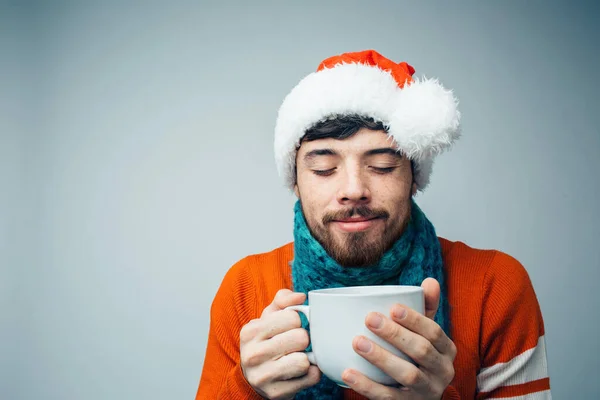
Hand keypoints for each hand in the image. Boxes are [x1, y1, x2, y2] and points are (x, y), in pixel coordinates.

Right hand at [240, 289, 320, 398]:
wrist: (253, 377)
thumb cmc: (265, 341)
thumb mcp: (268, 318)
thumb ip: (283, 301)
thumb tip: (300, 297)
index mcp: (251, 331)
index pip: (292, 317)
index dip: (297, 321)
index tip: (292, 327)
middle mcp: (253, 354)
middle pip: (300, 338)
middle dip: (303, 339)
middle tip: (296, 343)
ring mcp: (263, 376)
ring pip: (304, 361)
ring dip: (306, 358)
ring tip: (297, 356)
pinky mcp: (276, 393)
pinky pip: (310, 378)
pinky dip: (311, 373)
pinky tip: (300, 371)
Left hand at [342, 278, 456, 398]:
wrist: (418, 396)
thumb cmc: (418, 356)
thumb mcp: (425, 334)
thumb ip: (425, 309)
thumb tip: (430, 281)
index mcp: (446, 350)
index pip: (434, 332)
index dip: (415, 319)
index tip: (392, 308)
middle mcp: (442, 372)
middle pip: (421, 351)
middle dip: (395, 334)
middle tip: (369, 319)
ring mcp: (427, 392)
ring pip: (407, 375)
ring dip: (381, 357)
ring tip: (357, 342)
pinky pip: (387, 397)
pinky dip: (366, 385)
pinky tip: (348, 372)